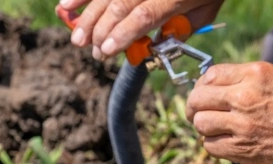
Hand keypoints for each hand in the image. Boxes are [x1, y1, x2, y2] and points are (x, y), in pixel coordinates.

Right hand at [57, 0, 223, 59]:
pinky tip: (67, 4)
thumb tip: (153, 46)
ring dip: (87, 13)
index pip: (143, 16)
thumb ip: (180, 29)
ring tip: (76, 36)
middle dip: (100, 29)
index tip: (105, 50)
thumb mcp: (205, 11)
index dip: (122, 34)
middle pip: (120, 5)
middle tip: (89, 50)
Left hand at [186, 62, 272, 163]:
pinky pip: (211, 146)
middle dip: (194, 108)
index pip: (210, 75)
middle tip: (198, 115)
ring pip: (201, 124)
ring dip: (206, 129)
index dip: (201, 87)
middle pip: (198, 99)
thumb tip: (217, 86)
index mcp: (255, 74)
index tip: (203, 95)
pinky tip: (228, 144)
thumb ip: (247, 80)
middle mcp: (245, 96)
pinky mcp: (243, 148)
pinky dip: (215, 146)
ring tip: (218, 131)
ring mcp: (242, 124)